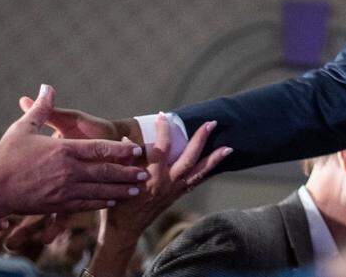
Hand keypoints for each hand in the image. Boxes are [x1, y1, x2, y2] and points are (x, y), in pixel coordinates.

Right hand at [0, 84, 147, 217]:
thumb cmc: (4, 158)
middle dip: (128, 173)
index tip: (137, 150)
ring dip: (120, 190)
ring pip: (100, 190)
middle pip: (106, 171)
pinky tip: (111, 201)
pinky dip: (101, 202)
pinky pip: (86, 204)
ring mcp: (64, 190)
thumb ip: (41, 109)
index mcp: (63, 150)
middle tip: (146, 173)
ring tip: (136, 190)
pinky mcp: (57, 205)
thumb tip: (47, 86)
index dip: (121, 150)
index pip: (100, 149)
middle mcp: (68, 171)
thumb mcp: (23, 129)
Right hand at [101, 113, 230, 239]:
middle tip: (212, 123)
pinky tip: (217, 163)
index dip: (163, 130)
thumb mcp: (116, 179)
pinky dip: (207, 172)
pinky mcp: (177, 195)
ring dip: (214, 159)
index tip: (163, 116)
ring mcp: (174, 190)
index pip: (161, 148)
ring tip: (229, 147)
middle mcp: (167, 183)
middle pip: (189, 158)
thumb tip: (127, 138)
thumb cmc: (118, 204)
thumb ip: (123, 159)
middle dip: (201, 139)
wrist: (125, 229)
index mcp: (151, 177)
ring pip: (199, 172)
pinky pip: (196, 182)